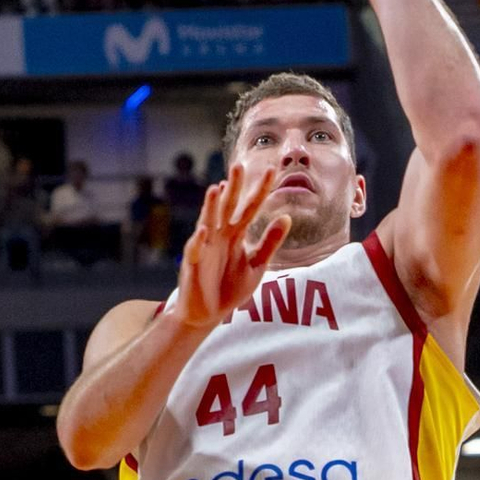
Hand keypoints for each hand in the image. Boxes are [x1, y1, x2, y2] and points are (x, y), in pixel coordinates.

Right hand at [173, 159, 289, 332]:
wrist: (208, 314)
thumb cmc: (230, 288)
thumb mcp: (256, 266)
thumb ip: (269, 243)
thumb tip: (286, 217)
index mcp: (236, 234)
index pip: (251, 207)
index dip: (261, 190)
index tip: (273, 171)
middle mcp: (220, 236)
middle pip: (228, 207)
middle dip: (233, 188)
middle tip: (239, 165)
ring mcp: (205, 248)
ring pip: (208, 222)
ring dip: (211, 207)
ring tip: (217, 189)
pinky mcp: (193, 265)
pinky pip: (195, 250)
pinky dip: (198, 241)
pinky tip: (204, 230)